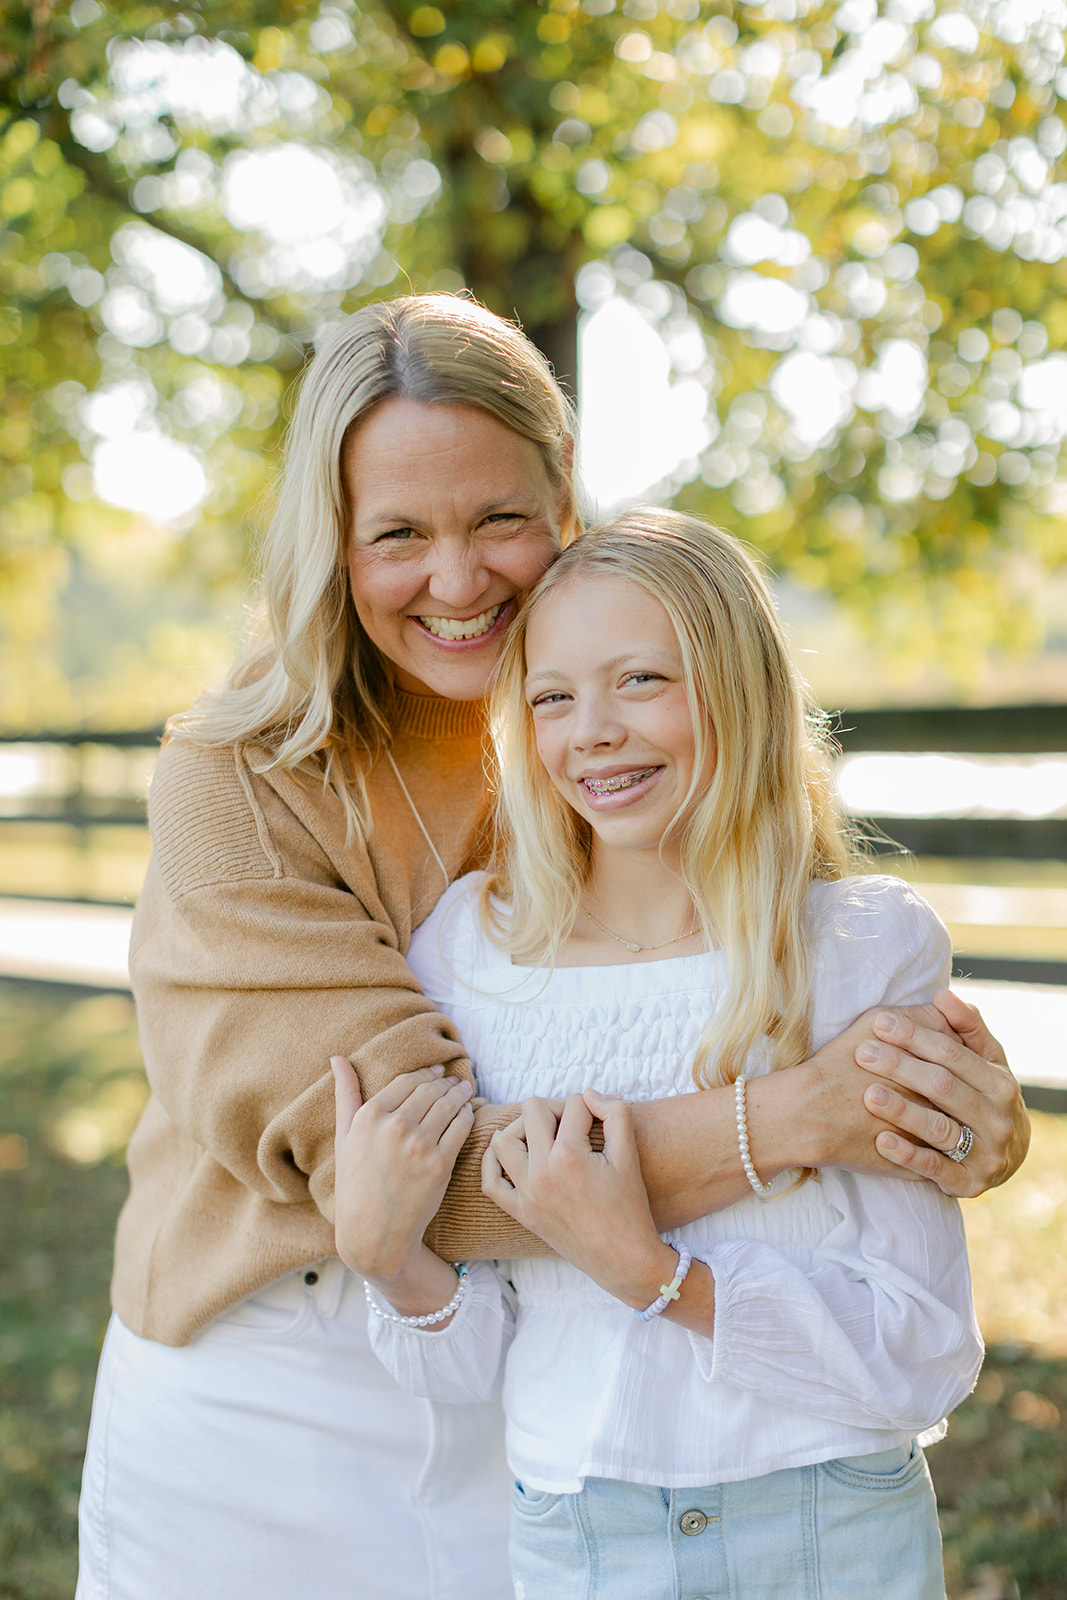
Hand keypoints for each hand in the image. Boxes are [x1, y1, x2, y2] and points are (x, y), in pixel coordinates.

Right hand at [331, 1059, 473, 1278]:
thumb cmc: (355, 1184)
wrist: (373, 1233)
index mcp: (370, 1116)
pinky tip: (469, 1113)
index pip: (407, 1080)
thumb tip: (337, 1057)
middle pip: (431, 1090)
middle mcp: (394, 1126)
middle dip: (446, 1082)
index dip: (426, 1074)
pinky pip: (461, 1127)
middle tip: (456, 1081)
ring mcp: (419, 1145)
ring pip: (449, 1105)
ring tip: (465, 1091)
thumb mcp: (344, 1137)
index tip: (437, 1073)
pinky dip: (468, 1115)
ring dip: (460, 1094)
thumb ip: (345, 1094)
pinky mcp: (440, 1164)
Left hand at [481, 1091, 670, 1307]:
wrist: (624, 1258)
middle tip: (574, 1125)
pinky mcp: (521, 1213)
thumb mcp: (629, 1155)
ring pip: (503, 1140)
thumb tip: (589, 1094)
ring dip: (522, 1130)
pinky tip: (510, 1154)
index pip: (573, 1104)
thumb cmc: (631, 1207)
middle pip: (532, 1111)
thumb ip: (615, 1113)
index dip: (591, 1106)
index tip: (602, 1121)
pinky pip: (490, 1182)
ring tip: (545, 1136)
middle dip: (555, 1110)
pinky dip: (494, 1162)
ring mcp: (527, 1194)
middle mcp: (541, 1172)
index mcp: (569, 1155)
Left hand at [855, 991, 1029, 1198]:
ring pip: (939, 1129)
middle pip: (942, 1087)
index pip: (952, 1054)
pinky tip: (880, 1139)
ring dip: (902, 1110)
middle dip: (900, 1066)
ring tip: (868, 1093)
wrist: (1009, 1154)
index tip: (879, 1023)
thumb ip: (966, 1027)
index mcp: (1000, 1083)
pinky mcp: (968, 1183)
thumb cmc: (985, 1094)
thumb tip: (943, 994)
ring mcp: (985, 1154)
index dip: (915, 1036)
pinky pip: (934, 1168)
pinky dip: (907, 1154)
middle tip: (863, 1052)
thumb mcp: (986, 1060)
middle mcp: (997, 1120)